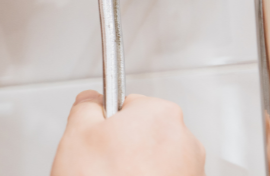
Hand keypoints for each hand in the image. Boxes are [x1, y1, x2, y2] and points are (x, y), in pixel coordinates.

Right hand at [51, 90, 205, 175]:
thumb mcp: (77, 134)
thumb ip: (86, 106)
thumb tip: (91, 101)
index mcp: (160, 113)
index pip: (126, 105)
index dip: (106, 124)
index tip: (99, 141)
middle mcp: (185, 138)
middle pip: (143, 132)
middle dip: (124, 146)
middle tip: (104, 166)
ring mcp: (192, 168)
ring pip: (154, 158)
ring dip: (137, 167)